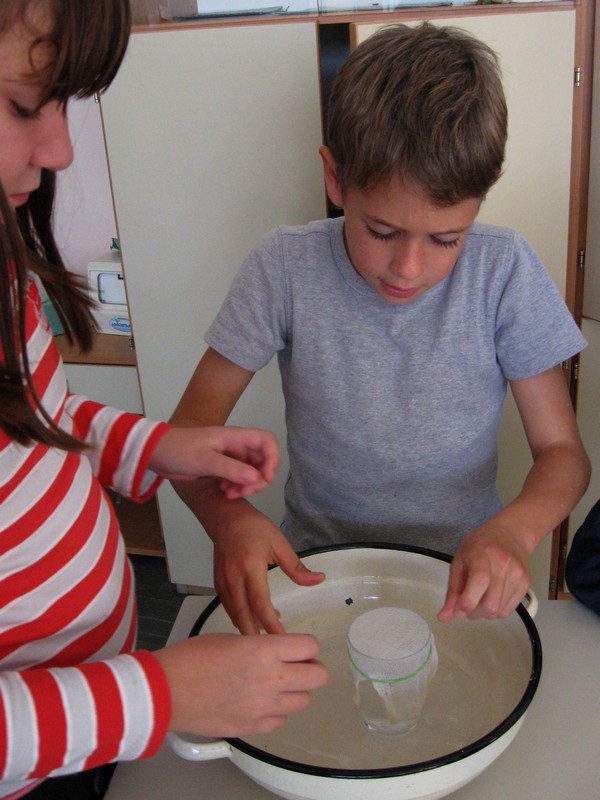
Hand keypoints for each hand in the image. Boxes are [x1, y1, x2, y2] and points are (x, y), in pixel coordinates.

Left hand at [149, 426, 278, 497]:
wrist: (156, 453)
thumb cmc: (178, 450)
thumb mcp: (204, 460)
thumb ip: (231, 468)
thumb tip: (257, 477)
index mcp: (235, 437)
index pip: (267, 442)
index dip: (272, 460)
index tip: (264, 478)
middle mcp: (236, 446)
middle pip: (262, 461)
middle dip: (257, 480)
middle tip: (242, 492)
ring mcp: (230, 458)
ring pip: (251, 473)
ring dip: (246, 486)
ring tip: (229, 494)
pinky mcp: (221, 468)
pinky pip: (238, 479)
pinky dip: (236, 487)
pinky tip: (223, 492)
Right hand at [154, 632, 327, 737]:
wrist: (167, 690)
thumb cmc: (191, 660)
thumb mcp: (231, 639)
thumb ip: (260, 646)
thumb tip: (275, 651)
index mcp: (265, 651)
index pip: (310, 647)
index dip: (307, 647)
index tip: (300, 648)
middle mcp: (270, 679)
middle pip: (318, 677)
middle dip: (310, 669)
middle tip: (297, 667)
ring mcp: (263, 707)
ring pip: (302, 701)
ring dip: (293, 691)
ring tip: (275, 685)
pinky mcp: (253, 727)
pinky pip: (280, 721)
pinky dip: (275, 712)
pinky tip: (259, 702)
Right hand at [213, 508, 324, 634]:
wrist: (225, 518)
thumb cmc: (253, 528)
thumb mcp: (279, 544)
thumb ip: (297, 567)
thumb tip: (318, 579)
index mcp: (251, 568)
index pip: (260, 603)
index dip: (271, 624)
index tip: (283, 639)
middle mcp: (234, 578)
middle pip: (243, 616)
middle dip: (257, 636)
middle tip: (273, 650)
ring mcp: (223, 583)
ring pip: (234, 615)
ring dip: (249, 628)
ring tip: (268, 636)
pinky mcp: (217, 584)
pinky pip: (229, 607)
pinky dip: (241, 618)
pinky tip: (254, 619)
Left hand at [438, 523, 530, 621]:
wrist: (510, 534)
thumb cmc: (480, 545)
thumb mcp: (459, 561)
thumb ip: (452, 590)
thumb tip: (444, 616)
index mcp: (483, 555)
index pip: (479, 582)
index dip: (467, 603)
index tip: (457, 610)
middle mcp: (503, 565)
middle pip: (490, 605)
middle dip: (473, 613)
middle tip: (466, 605)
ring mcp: (517, 575)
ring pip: (498, 612)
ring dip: (483, 613)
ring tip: (478, 598)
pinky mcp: (525, 585)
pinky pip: (508, 611)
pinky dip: (495, 611)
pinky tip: (490, 596)